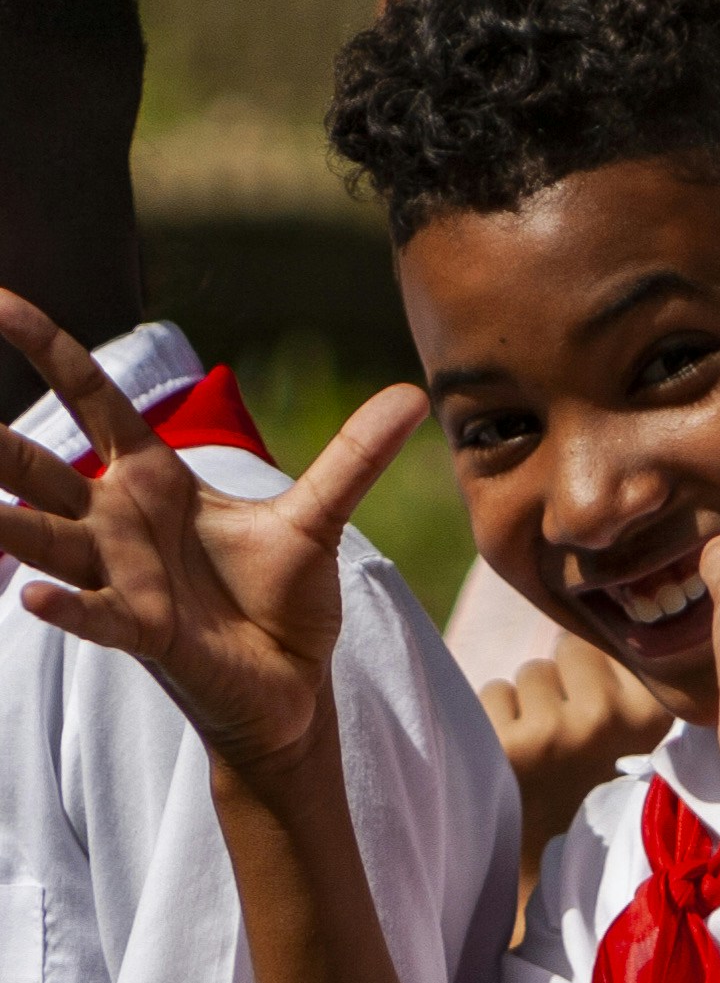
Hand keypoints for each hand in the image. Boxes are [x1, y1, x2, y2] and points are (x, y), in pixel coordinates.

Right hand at [0, 293, 417, 790]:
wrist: (291, 684)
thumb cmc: (281, 599)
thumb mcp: (318, 518)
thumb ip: (353, 457)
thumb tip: (415, 391)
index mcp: (154, 481)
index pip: (94, 400)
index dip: (50, 348)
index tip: (1, 298)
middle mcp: (119, 522)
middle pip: (39, 466)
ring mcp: (121, 577)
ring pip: (43, 537)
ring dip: (8, 521)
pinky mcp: (143, 631)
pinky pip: (92, 615)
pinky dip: (64, 605)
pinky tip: (31, 596)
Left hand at [483, 630, 671, 855]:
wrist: (547, 879)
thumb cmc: (590, 802)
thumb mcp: (637, 749)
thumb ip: (632, 690)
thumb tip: (596, 619)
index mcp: (653, 721)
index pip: (615, 646)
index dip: (601, 672)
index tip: (599, 707)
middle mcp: (610, 720)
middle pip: (568, 650)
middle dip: (561, 683)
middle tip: (565, 738)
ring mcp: (555, 731)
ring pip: (529, 672)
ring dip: (526, 704)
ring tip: (538, 753)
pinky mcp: (506, 742)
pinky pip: (494, 693)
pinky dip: (495, 721)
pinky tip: (510, 760)